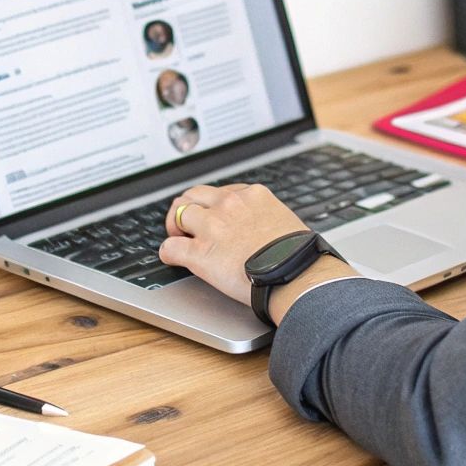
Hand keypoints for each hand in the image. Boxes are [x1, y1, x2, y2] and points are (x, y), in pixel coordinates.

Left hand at [159, 183, 315, 304]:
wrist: (294, 274)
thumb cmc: (297, 254)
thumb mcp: (284, 221)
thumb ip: (266, 218)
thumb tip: (265, 230)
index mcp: (251, 196)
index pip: (221, 192)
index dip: (214, 205)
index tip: (214, 215)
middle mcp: (228, 205)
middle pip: (194, 195)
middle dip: (188, 207)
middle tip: (187, 223)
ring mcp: (212, 227)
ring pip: (179, 213)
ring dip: (175, 226)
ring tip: (177, 237)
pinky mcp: (200, 253)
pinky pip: (170, 248)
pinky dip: (167, 253)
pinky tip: (171, 258)